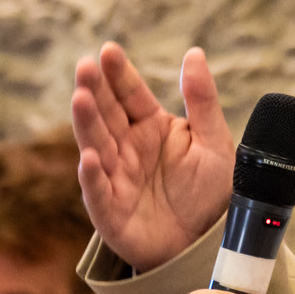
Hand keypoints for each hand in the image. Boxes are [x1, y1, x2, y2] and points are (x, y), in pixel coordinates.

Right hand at [72, 43, 236, 271]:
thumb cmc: (208, 191)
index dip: (119, 74)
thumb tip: (194, 53)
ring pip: (96, 146)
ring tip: (80, 99)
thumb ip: (202, 99)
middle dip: (94, 91)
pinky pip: (98, 192)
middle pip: (107, 115)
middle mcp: (127, 148)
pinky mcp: (110, 211)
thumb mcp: (214, 141)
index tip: (108, 51)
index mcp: (150, 127)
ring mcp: (115, 178)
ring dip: (86, 124)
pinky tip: (87, 158)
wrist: (208, 243)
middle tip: (85, 66)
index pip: (131, 95)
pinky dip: (91, 176)